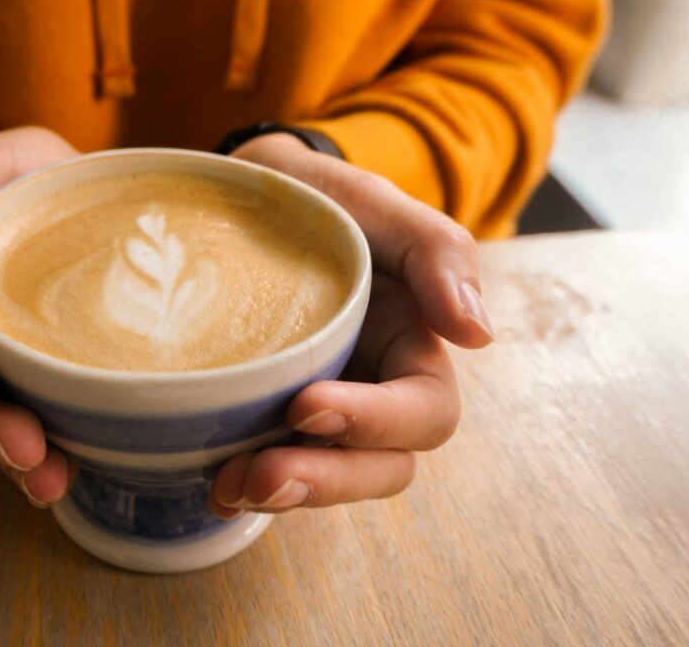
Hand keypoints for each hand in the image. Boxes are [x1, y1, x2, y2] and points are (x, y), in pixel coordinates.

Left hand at [209, 133, 493, 516]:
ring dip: (284, 493)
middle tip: (261, 477)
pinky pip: (268, 466)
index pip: (424, 410)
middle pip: (380, 465)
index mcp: (409, 345)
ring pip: (326, 477)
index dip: (376, 422)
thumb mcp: (373, 203)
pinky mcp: (265, 416)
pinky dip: (241, 485)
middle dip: (327, 480)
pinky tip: (210, 484)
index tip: (307, 404)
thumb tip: (478, 334)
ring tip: (228, 485)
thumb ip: (437, 252)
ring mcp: (317, 407)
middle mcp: (370, 387)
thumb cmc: (316, 196)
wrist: (240, 197)